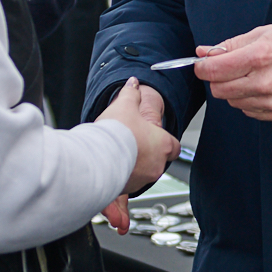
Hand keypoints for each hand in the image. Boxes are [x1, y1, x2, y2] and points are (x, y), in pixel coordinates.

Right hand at [110, 79, 177, 195]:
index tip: (155, 136)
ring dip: (134, 163)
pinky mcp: (128, 188)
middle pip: (158, 159)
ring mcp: (143, 179)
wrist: (96, 158)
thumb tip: (133, 83)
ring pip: (143, 172)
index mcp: (163, 145)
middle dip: (146, 151)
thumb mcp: (124, 106)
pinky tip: (110, 163)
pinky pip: (129, 182)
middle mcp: (157, 165)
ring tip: (118, 151)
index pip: (175, 146)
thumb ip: (131, 94)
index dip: (165, 140)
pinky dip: (122, 174)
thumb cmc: (115, 134)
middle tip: (132, 141)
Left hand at [194, 21, 271, 122]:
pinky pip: (249, 111)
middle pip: (219, 89)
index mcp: (258, 57)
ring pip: (232, 102)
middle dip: (217, 78)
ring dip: (234, 89)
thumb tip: (202, 52)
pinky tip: (263, 86)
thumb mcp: (262, 33)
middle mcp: (264, 83)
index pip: (213, 70)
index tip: (202, 63)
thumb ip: (229, 45)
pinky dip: (249, 100)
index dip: (202, 66)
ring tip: (252, 75)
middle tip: (228, 67)